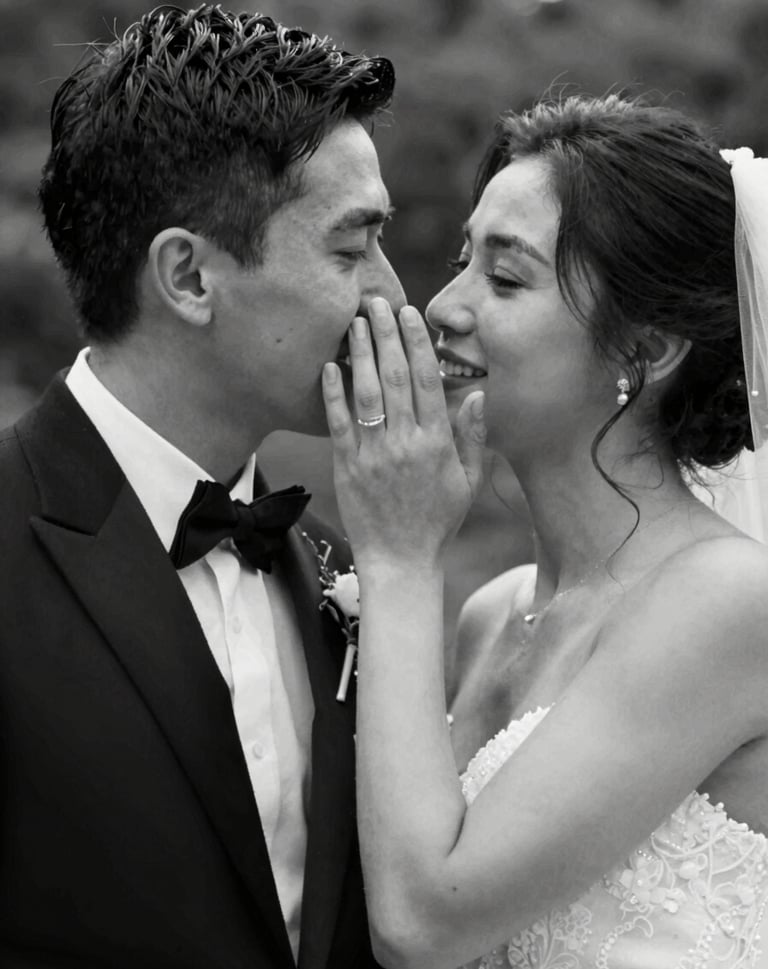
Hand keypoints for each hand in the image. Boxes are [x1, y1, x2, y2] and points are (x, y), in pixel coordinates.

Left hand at [322, 297, 485, 570]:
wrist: (401, 561)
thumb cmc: (438, 521)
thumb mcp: (467, 481)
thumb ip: (472, 436)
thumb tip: (475, 392)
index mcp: (437, 443)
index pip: (426, 381)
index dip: (416, 343)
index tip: (409, 314)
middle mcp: (405, 444)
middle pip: (394, 377)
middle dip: (385, 334)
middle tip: (375, 301)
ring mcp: (374, 455)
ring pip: (366, 394)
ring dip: (360, 354)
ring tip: (354, 322)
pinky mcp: (347, 467)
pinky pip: (339, 424)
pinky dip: (333, 393)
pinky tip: (330, 366)